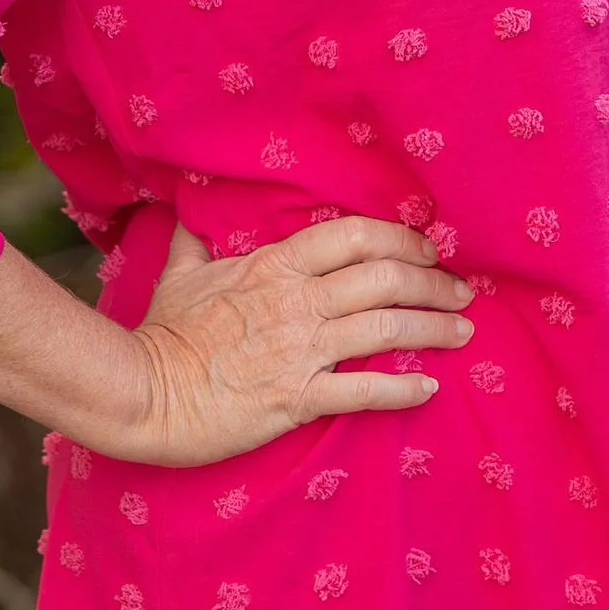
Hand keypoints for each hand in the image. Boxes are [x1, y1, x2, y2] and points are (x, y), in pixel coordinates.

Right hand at [128, 214, 474, 466]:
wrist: (145, 392)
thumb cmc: (164, 332)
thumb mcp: (181, 272)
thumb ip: (198, 239)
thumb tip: (193, 210)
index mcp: (275, 265)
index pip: (354, 236)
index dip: (401, 239)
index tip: (428, 249)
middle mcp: (298, 302)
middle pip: (384, 279)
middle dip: (433, 283)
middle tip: (463, 291)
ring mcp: (301, 351)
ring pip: (385, 329)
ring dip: (432, 328)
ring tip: (463, 332)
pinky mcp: (299, 399)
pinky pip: (364, 391)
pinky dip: (403, 388)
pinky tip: (430, 387)